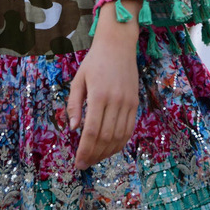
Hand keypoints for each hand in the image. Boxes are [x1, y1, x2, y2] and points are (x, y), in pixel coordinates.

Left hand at [67, 0, 140, 169]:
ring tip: (95, 158)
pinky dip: (120, 143)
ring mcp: (128, 103)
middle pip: (106, 137)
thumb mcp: (78, 79)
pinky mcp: (135, 103)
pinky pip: (129, 130)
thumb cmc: (94, 62)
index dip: (85, 150)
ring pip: (119, 137)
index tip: (78, 162)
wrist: (118, 45)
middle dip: (94, 154)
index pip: (92, 131)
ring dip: (107, 152)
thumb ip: (75, 104)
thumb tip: (73, 129)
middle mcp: (116, 101)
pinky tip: (110, 149)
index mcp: (98, 95)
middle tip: (84, 164)